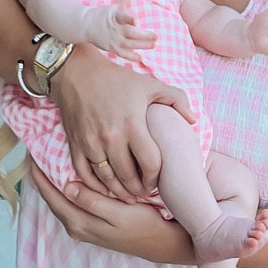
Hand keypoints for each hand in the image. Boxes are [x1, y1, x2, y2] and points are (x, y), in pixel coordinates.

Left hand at [29, 163, 193, 263]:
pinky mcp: (91, 226)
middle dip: (42, 177)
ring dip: (52, 183)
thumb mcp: (119, 213)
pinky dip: (64, 190)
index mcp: (80, 222)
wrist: (160, 243)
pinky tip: (67, 178)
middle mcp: (76, 227)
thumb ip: (92, 201)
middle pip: (51, 199)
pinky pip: (70, 204)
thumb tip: (67, 187)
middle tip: (36, 153)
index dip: (39, 175)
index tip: (32, 154)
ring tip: (47, 162)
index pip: (51, 196)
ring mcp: (83, 228)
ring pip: (60, 202)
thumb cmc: (143, 224)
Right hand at [50, 44, 194, 201]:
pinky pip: (84, 174)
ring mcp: (90, 142)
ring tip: (129, 196)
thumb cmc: (116, 79)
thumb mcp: (150, 84)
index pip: (150, 163)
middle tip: (144, 193)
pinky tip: (105, 189)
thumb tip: (192, 120)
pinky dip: (95, 186)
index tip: (156, 181)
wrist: (76, 72)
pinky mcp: (75, 144)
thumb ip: (177, 99)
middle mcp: (110, 137)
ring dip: (119, 192)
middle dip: (139, 190)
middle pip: (128, 177)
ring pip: (107, 179)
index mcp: (132, 124)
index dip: (156, 178)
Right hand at [89, 0, 157, 59]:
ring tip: (154, 45)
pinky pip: (122, 53)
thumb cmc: (100, 15)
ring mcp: (113, 39)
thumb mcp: (111, 8)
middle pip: (130, 32)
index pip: (122, 17)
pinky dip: (131, 56)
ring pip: (130, 43)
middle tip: (155, 36)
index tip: (136, 20)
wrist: (85, 25)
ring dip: (142, 45)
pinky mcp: (111, 47)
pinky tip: (140, 58)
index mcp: (115, 17)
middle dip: (144, 35)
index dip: (129, 19)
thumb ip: (122, 3)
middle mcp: (115, 28)